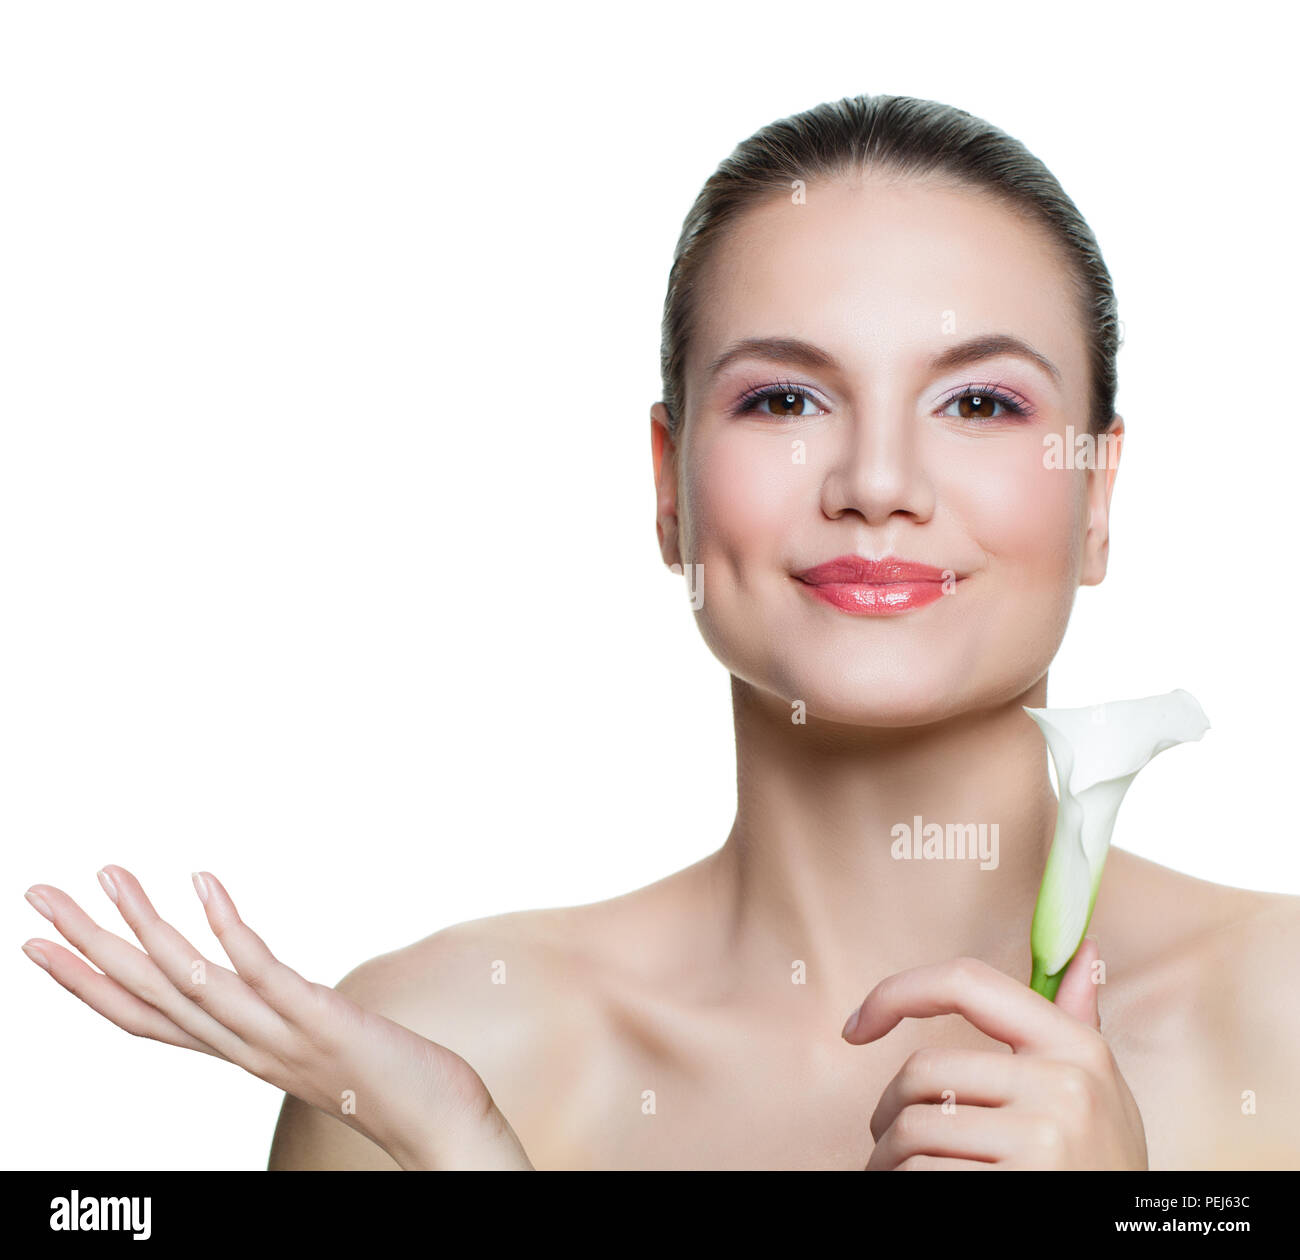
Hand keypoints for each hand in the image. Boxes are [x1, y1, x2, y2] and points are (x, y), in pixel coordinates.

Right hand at [21, 865, 532, 1169]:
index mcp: (237, 1053)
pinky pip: (261, 970)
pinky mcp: (320, 1019)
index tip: (38, 944)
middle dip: (86, 945)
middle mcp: (244, 1049)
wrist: (441, 1126)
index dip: (85, 984)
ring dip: (143, 927)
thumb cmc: (384, 1080)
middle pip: (146, 995)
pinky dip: (226, 926)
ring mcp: (278, 1036)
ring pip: (190, 981)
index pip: (142, 1020)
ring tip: (108, 874)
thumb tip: (259, 984)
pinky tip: (204, 881)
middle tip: (36, 893)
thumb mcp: (314, 1044)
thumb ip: (277, 1018)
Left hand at [841, 938, 1146, 1168]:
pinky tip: (920, 1196)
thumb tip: (1083, 951)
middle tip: (890, 1143)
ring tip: (903, 1175)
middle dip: (889, 1112)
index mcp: (1075, 1047)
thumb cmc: (1098, 1168)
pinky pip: (921, 1174)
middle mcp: (1064, 1087)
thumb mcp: (1103, 1094)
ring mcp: (1045, 1140)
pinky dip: (902, 1187)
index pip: (965, 981)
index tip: (856, 1025)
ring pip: (912, 1130)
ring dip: (888, 1160)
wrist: (1129, 1241)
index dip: (896, 992)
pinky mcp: (1019, 1187)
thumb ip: (1077, 1025)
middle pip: (921, 1072)